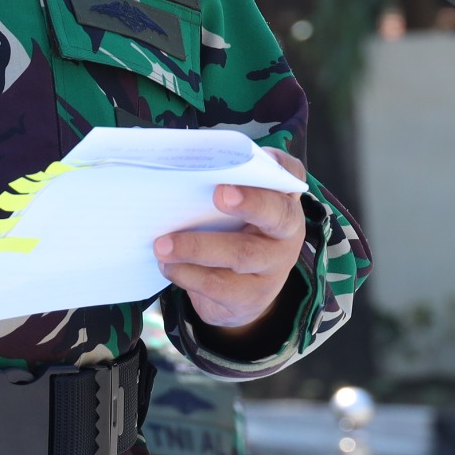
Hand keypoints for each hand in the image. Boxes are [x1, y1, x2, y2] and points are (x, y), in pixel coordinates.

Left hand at [154, 151, 307, 336]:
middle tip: (219, 194)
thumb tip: (186, 168)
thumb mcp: (236, 212)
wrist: (238, 295)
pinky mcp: (252, 298)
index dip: (279, 165)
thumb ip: (225, 187)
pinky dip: (189, 275)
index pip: (291, 176)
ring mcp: (273, 269)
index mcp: (283, 202)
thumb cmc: (233, 236)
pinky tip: (169, 267)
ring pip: (242, 255)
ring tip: (163, 245)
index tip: (259, 157)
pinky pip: (221, 286)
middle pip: (278, 215)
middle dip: (251, 203)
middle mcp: (287, 234)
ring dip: (198, 247)